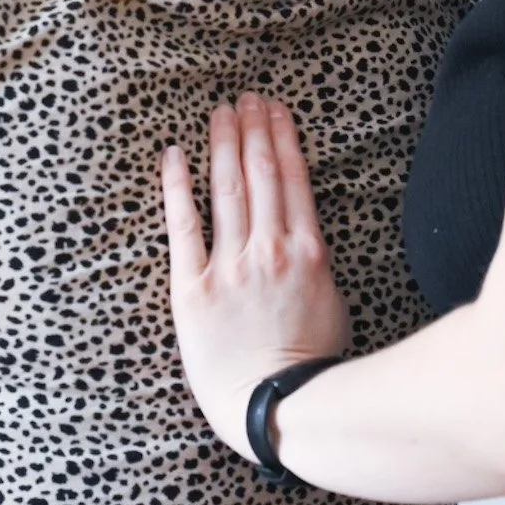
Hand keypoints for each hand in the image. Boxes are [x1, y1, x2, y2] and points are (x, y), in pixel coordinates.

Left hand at [162, 94, 349, 459]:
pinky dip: (177, 187)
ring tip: (219, 113)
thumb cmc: (309, 363)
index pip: (292, 179)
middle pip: (260, 174)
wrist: (276, 408)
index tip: (274, 109)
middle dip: (253, 129)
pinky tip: (173, 156)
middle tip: (245, 97)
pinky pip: (183, 226)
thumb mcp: (331, 302)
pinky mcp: (193, 288)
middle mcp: (270, 251)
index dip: (282, 137)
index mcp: (308, 253)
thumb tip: (305, 231)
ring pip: (226, 190)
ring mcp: (231, 267)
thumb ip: (314, 261)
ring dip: (223, 144)